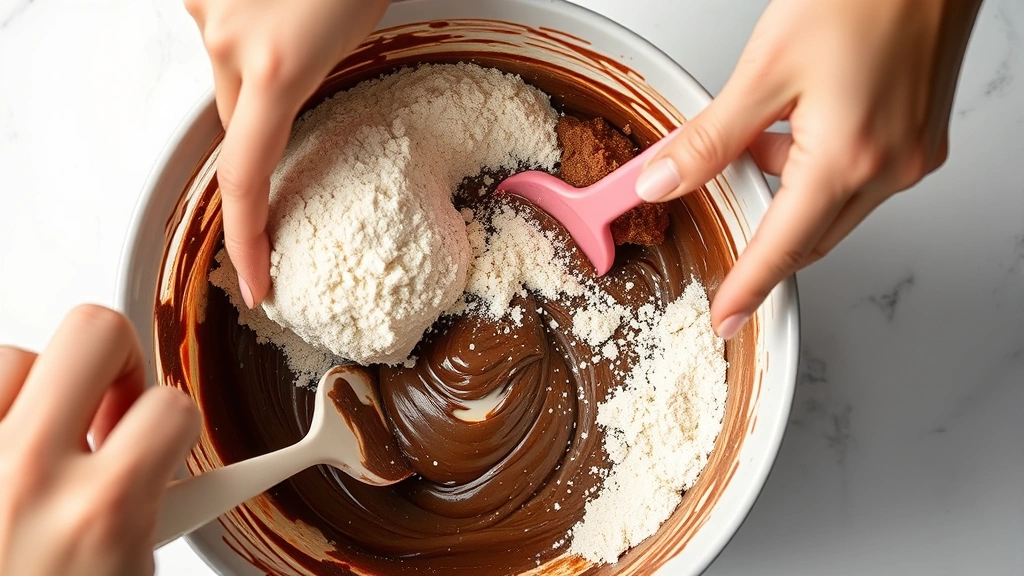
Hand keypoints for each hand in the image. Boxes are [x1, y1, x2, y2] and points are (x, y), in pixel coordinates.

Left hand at [0, 306, 199, 575]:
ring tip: (29, 450)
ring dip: (30, 395)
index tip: (157, 440)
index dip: (171, 427)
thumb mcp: (122, 573)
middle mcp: (26, 473)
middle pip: (94, 332)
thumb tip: (157, 463)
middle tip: (103, 412)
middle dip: (114, 365)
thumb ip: (144, 509)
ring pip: (12, 357)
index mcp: (99, 511)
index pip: (170, 408)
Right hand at [185, 0, 389, 307]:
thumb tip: (281, 93)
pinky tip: (273, 5)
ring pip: (221, 74)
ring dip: (251, 69)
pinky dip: (240, 30)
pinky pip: (214, 32)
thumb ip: (302, 79)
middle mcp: (229, 48)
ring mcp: (208, 15)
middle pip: (232, 122)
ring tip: (295, 27)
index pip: (247, 178)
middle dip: (261, 125)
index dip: (249, 240)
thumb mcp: (351, 38)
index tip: (257, 280)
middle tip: (300, 97)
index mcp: (279, 73)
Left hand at [635, 0, 981, 337]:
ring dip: (788, 194)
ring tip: (761, 139)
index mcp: (847, 160)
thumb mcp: (765, 69)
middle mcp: (889, 170)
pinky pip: (857, 182)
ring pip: (832, 210)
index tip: (725, 319)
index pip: (782, 249)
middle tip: (724, 219)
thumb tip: (662, 181)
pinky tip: (798, 129)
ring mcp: (912, 158)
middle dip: (763, 235)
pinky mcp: (921, 141)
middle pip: (809, 237)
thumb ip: (710, 138)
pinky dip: (818, 173)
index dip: (748, 289)